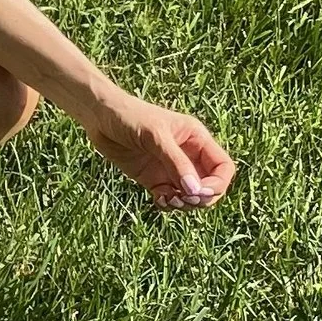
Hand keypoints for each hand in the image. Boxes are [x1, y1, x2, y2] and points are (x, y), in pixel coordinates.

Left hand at [83, 96, 237, 211]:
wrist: (98, 116)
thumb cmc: (128, 116)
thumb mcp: (155, 136)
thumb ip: (176, 163)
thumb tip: (195, 191)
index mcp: (196, 139)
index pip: (223, 167)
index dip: (218, 184)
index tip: (200, 192)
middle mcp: (188, 155)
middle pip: (211, 186)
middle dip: (202, 198)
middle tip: (182, 199)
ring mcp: (171, 169)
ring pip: (192, 197)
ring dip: (185, 205)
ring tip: (168, 199)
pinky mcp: (154, 179)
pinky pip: (171, 199)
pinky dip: (169, 205)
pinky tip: (158, 199)